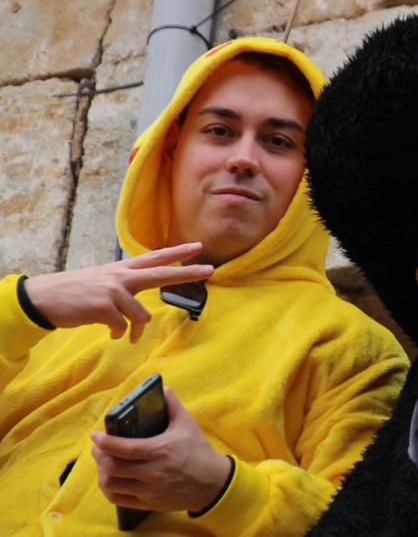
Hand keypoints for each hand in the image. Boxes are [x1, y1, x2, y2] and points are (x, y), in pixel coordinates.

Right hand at [22, 243, 212, 343]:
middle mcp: (121, 276)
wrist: (43, 298)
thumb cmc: (74, 291)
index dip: (177, 253)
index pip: (154, 258)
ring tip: (130, 336)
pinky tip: (112, 334)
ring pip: (142, 314)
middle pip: (161, 273)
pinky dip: (119, 334)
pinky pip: (123, 327)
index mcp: (121, 269)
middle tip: (210, 270)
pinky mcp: (103, 307)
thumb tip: (137, 297)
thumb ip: (122, 284)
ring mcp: (113, 291)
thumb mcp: (101, 280)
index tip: (198, 247)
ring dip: (137, 329)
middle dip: (187, 273)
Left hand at [91, 387, 232, 514]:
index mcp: (161, 450)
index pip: (124, 448)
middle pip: (113, 467)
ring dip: (102, 473)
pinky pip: (118, 499)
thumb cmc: (199, 452)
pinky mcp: (148, 503)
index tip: (95, 435)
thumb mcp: (188, 425)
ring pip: (112, 484)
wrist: (213, 482)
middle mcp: (153, 472)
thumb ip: (174, 406)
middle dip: (99, 456)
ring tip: (104, 463)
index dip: (105, 442)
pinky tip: (110, 480)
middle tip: (98, 448)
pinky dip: (108, 489)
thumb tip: (165, 389)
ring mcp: (149, 490)